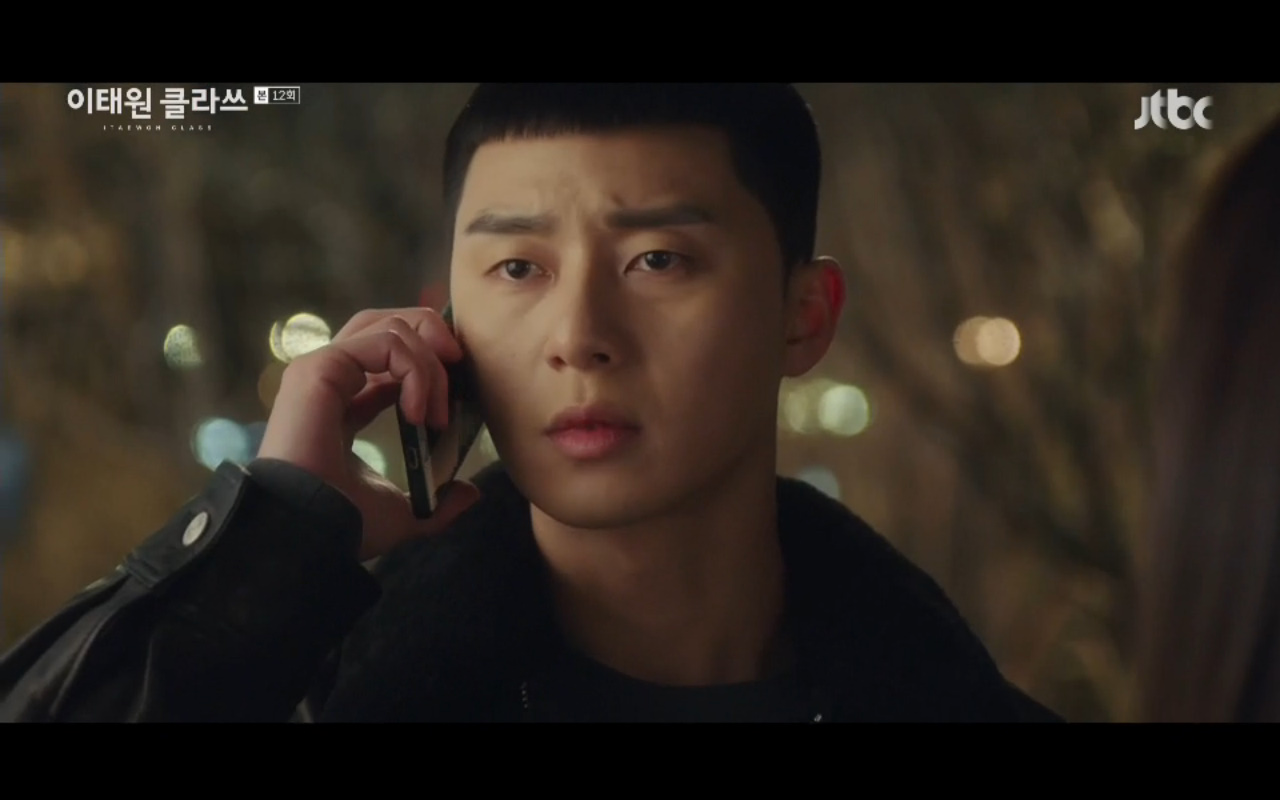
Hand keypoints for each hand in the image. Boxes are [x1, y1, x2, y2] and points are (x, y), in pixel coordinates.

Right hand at [257, 308, 481, 560]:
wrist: (311, 534)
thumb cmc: (345, 524)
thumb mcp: (406, 512)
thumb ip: (439, 503)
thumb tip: (471, 493)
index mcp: (345, 404)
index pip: (390, 359)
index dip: (431, 365)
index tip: (456, 399)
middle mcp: (332, 379)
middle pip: (388, 323)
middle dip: (433, 338)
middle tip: (459, 370)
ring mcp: (323, 369)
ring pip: (392, 327)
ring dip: (430, 364)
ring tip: (437, 413)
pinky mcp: (321, 366)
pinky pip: (385, 342)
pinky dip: (415, 369)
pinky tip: (417, 412)